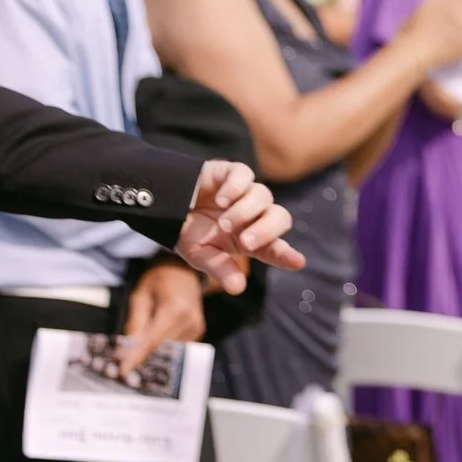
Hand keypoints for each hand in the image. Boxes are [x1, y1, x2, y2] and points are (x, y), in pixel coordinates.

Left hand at [115, 259, 204, 378]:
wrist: (183, 271)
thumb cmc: (158, 281)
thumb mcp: (140, 297)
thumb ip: (134, 324)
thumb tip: (124, 351)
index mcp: (175, 309)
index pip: (152, 341)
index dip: (136, 357)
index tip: (123, 372)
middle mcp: (190, 320)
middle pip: (161, 348)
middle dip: (141, 356)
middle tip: (121, 364)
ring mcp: (196, 327)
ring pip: (169, 350)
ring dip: (152, 353)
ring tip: (136, 352)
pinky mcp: (198, 331)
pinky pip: (176, 347)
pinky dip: (163, 347)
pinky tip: (153, 342)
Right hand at [174, 161, 302, 291]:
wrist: (163, 205)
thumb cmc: (186, 232)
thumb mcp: (200, 254)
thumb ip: (220, 268)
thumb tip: (238, 288)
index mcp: (251, 238)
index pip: (275, 247)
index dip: (287, 255)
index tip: (298, 262)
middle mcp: (254, 215)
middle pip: (280, 217)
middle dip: (266, 231)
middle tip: (246, 242)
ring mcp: (245, 192)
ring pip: (263, 196)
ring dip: (245, 212)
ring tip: (223, 224)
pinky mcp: (232, 173)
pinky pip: (245, 175)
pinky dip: (236, 188)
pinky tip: (221, 200)